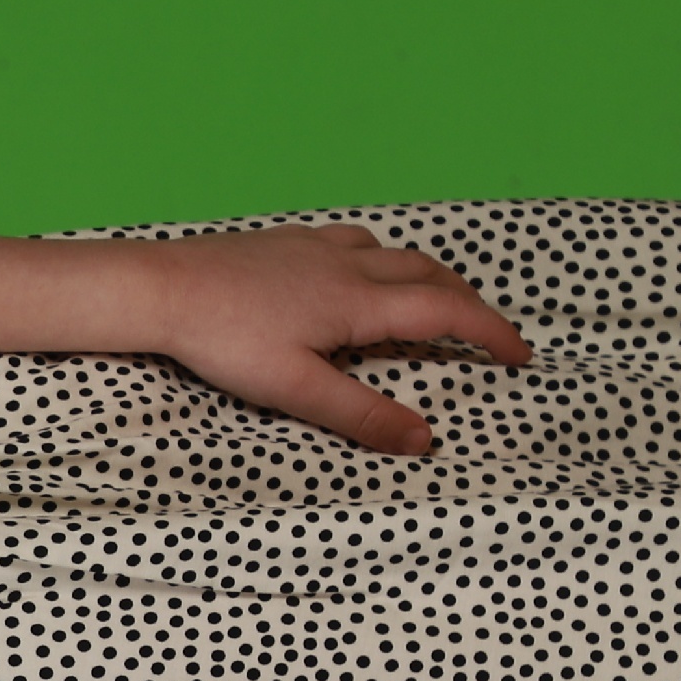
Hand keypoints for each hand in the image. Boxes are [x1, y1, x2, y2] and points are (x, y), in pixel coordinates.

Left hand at [130, 226, 532, 453]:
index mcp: (359, 301)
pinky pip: (351, 242)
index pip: (446, 315)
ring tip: (437, 299)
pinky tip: (358, 272)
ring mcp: (314, 246)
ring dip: (427, 276)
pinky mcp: (282, 242)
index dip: (491, 334)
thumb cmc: (221, 338)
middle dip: (468, 304)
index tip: (522, 355)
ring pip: (392, 252)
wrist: (159, 287)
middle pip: (430, 275)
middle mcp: (346, 264)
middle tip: (490, 332)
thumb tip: (424, 439)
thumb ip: (361, 414)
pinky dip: (380, 258)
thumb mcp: (295, 389)